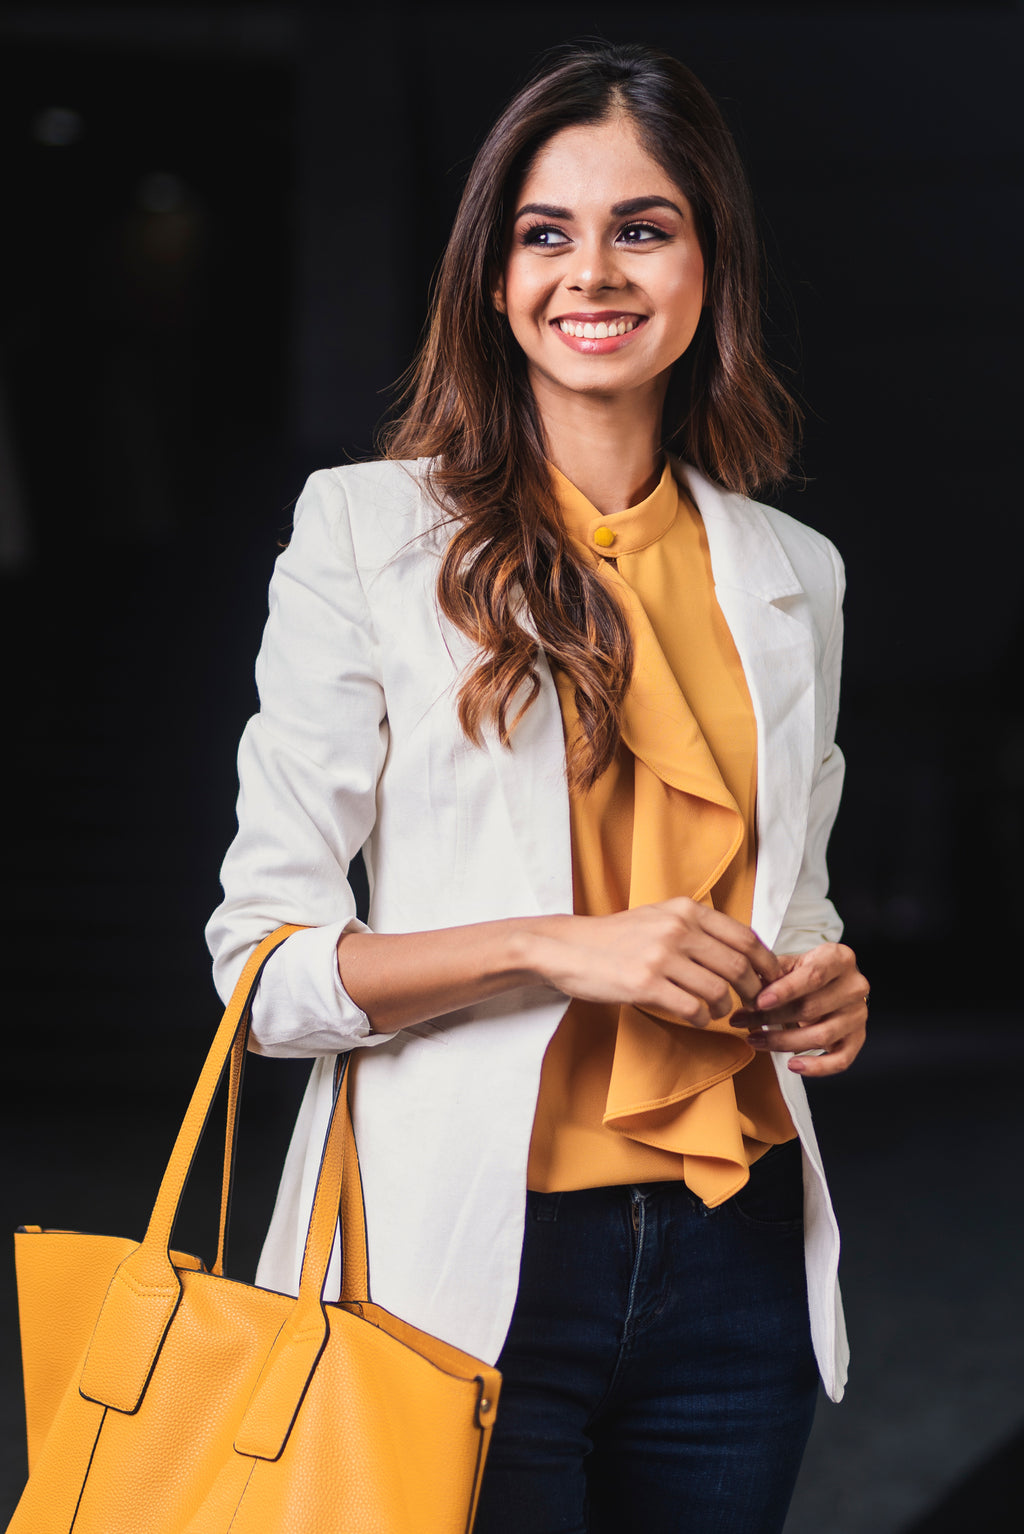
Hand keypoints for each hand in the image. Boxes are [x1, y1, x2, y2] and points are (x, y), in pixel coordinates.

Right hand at [532, 899, 782, 1028]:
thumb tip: (742, 949)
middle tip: (753, 1003)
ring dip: (724, 1008)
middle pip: (737, 966)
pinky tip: (695, 1019)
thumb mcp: (659, 916)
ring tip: (717, 1012)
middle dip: (753, 990)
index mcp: (686, 909)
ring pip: (718, 991)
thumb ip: (696, 926)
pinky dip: (701, 1020)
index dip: (765, 963)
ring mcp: (661, 957)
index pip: (744, 936)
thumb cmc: (617, 936)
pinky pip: (692, 1009)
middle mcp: (677, 929)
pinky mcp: (645, 984)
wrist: (569, 948)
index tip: (769, 979)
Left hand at [730, 942, 867, 1075]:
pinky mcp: (858, 1039)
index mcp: (839, 959)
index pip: (813, 976)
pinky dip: (816, 1067)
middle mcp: (855, 986)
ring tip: (755, 1040)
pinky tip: (792, 1064)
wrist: (832, 983)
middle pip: (812, 1009)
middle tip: (743, 1021)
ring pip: (821, 1036)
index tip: (759, 1002)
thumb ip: (771, 973)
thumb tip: (746, 988)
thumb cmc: (806, 973)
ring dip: (783, 1042)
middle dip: (771, 1018)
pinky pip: (840, 1060)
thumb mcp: (790, 964)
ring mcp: (858, 1014)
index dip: (785, 990)